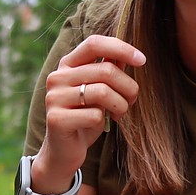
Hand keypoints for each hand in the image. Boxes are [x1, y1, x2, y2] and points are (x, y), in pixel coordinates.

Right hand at [37, 34, 144, 183]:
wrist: (63, 151)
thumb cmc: (85, 117)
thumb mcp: (99, 91)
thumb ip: (109, 70)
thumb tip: (130, 54)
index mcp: (67, 65)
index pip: (94, 44)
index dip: (121, 48)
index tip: (142, 60)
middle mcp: (57, 78)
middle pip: (106, 70)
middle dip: (128, 87)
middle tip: (132, 100)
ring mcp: (54, 98)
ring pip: (103, 92)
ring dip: (121, 105)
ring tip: (119, 113)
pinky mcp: (56, 119)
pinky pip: (95, 115)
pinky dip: (104, 121)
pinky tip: (101, 124)